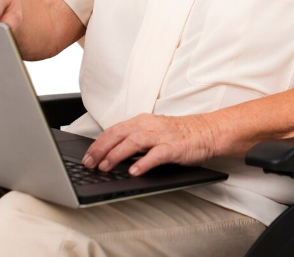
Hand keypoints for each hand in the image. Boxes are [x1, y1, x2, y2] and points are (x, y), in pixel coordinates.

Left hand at [82, 113, 220, 175]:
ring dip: (117, 155)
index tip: (86, 157)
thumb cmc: (179, 134)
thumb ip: (134, 140)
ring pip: (134, 142)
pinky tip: (135, 171)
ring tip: (106, 167)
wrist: (206, 131)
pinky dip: (144, 162)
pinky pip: (157, 154)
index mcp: (142, 121)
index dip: (98, 144)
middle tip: (89, 164)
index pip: (114, 130)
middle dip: (101, 149)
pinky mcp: (174, 147)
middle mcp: (150, 125)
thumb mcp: (152, 132)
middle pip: (119, 133)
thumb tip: (110, 154)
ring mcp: (162, 135)